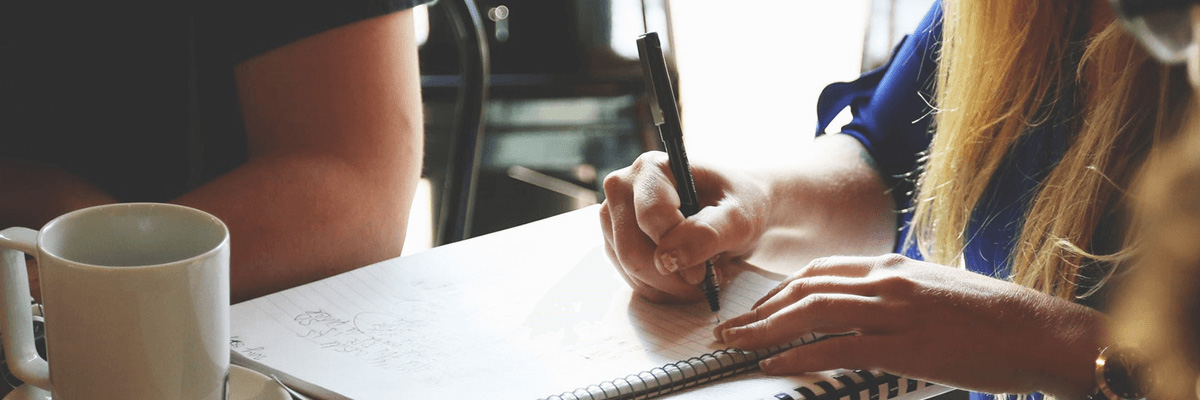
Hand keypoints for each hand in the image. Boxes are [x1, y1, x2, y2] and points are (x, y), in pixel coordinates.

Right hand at [599, 151, 769, 302]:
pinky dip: (662, 289)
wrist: (736, 210)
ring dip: (669, 285)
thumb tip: (667, 259)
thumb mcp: (739, 217)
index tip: (705, 271)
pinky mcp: (616, 242)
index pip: (650, 217)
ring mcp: (614, 217)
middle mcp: (623, 188)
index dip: (678, 249)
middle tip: (705, 279)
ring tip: (701, 275)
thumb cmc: (739, 204)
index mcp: (652, 168)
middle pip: (632, 249)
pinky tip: (685, 278)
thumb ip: (707, 233)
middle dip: (671, 275)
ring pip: (629, 269)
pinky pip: (632, 280)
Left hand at [712, 254, 1102, 397]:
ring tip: (735, 345)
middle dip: (760, 309)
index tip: (757, 309)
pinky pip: (837, 348)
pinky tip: (773, 365)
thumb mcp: (938, 292)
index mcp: (894, 265)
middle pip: (805, 288)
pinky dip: (798, 356)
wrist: (1045, 332)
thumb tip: (867, 313)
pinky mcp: (906, 345)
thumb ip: (898, 296)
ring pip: (812, 312)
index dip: (780, 291)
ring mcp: (896, 310)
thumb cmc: (997, 320)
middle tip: (729, 329)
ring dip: (765, 329)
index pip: (820, 271)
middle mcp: (888, 280)